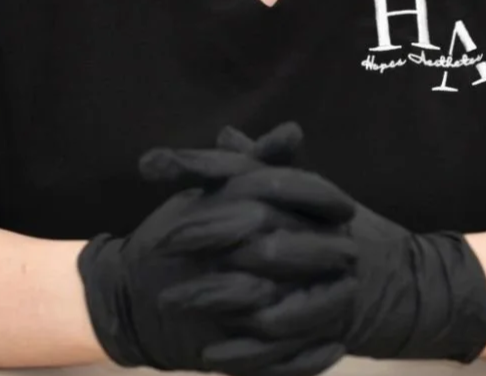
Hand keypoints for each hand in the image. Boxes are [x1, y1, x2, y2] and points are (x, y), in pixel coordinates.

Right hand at [78, 126, 358, 375]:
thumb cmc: (176, 236)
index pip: (283, 192)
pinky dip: (308, 355)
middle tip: (355, 251)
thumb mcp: (210, 190)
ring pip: (286, 307)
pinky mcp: (223, 353)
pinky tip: (335, 344)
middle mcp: (222, 256)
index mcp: (220, 209)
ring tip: (352, 293)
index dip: (320, 197)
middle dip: (326, 250)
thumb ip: (255, 162)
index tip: (347, 207)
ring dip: (324, 301)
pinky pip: (275, 360)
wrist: (129, 298)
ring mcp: (222, 310)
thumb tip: (294, 131)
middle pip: (289, 249)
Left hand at [143, 122, 485, 365]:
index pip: (251, 174)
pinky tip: (211, 355)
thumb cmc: (354, 235)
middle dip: (203, 235)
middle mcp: (318, 233)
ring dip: (217, 298)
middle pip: (254, 228)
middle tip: (156, 245)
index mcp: (310, 195)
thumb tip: (222, 135)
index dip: (201, 169)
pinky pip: (284, 344)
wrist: (415, 286)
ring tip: (171, 302)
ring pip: (266, 290)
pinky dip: (247, 353)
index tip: (153, 167)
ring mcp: (327, 282)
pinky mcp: (333, 326)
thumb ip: (264, 166)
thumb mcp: (311, 196)